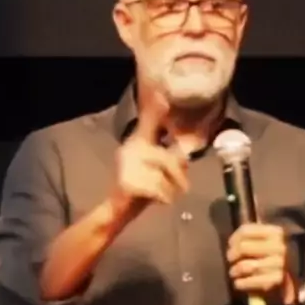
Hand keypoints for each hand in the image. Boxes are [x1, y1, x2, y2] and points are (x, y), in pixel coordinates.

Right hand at [114, 91, 189, 208]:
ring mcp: (127, 165)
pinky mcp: (127, 182)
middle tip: (182, 187)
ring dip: (172, 189)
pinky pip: (158, 188)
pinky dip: (164, 197)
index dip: (156, 110)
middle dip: (179, 175)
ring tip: (165, 195)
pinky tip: (158, 200)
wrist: (118, 211)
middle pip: (167, 157)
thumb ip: (172, 158)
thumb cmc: (142, 189)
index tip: (162, 93)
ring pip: (164, 174)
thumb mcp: (160, 170)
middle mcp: (130, 148)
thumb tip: (186, 153)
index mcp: (139, 141)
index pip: (150, 122)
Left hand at [226, 223, 296, 304]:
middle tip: (231, 259)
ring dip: (234, 270)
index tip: (231, 245)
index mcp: (276, 232)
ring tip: (234, 272)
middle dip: (232, 254)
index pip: (245, 231)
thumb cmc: (272, 253)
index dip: (233, 239)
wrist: (294, 272)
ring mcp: (279, 264)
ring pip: (244, 266)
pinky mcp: (276, 280)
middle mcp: (279, 247)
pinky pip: (249, 281)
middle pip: (242, 247)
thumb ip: (250, 236)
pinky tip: (238, 282)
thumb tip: (231, 243)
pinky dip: (240, 283)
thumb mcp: (265, 238)